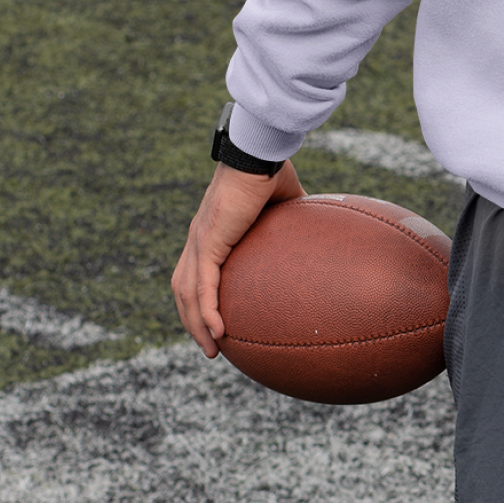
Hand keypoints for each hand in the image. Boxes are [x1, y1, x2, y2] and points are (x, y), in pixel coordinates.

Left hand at [172, 158, 305, 357]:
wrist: (259, 153)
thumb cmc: (270, 168)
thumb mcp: (286, 202)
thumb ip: (294, 219)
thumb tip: (319, 229)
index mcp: (212, 229)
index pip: (196, 270)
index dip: (201, 295)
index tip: (216, 317)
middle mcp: (198, 238)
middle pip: (184, 288)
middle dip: (193, 319)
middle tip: (211, 344)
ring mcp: (199, 241)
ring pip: (187, 293)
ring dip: (196, 325)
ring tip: (212, 349)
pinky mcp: (207, 242)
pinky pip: (202, 286)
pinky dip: (206, 311)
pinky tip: (216, 332)